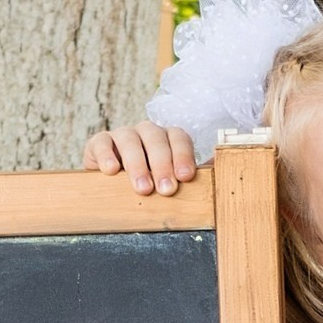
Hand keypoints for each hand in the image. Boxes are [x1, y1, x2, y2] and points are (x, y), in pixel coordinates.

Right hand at [83, 121, 199, 194]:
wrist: (111, 187)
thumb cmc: (150, 183)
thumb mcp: (171, 181)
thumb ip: (193, 175)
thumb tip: (224, 171)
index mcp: (168, 139)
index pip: (179, 138)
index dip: (183, 156)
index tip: (185, 177)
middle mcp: (146, 132)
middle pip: (156, 139)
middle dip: (162, 165)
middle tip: (166, 190)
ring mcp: (122, 135)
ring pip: (130, 140)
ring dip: (137, 165)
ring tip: (143, 188)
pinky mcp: (98, 143)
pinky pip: (101, 143)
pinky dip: (106, 156)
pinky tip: (110, 171)